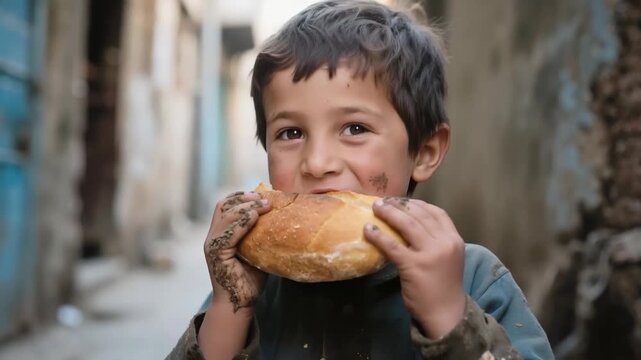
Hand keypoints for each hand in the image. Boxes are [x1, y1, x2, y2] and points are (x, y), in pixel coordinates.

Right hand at [204, 191, 270, 311]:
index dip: (241, 196)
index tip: (261, 193)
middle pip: (224, 205)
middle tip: (265, 198)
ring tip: (264, 205)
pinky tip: (256, 217)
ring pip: (226, 215)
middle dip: (245, 198)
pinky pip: (229, 232)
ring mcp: (212, 245)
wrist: (240, 303)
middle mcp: (212, 237)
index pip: (225, 205)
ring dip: (247, 207)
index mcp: (220, 234)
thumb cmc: (250, 279)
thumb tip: (282, 218)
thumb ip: (261, 235)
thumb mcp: (257, 251)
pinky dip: (243, 222)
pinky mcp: (215, 254)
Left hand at [364, 197, 465, 337]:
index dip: (417, 203)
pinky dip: (378, 235)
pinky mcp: (413, 265)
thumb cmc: (444, 286)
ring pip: (407, 224)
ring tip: (376, 208)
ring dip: (389, 213)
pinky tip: (368, 230)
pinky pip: (392, 245)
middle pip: (419, 215)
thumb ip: (436, 241)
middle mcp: (445, 243)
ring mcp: (430, 254)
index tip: (402, 200)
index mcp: (454, 239)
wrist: (447, 314)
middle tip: (384, 201)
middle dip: (399, 205)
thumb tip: (410, 224)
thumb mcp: (448, 258)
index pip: (437, 212)